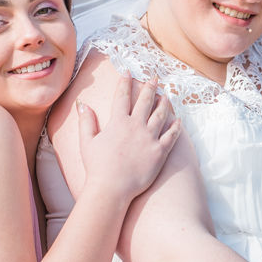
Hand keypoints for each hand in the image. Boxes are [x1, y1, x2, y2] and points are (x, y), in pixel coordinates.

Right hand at [76, 73, 181, 198]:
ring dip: (165, 103)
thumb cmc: (97, 167)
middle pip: (145, 101)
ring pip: (161, 115)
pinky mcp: (160, 152)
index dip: (125, 82)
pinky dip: (176, 127)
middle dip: (150, 87)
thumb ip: (86, 121)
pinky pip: (171, 135)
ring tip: (167, 96)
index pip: (122, 96)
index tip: (128, 72)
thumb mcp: (87, 142)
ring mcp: (150, 138)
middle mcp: (136, 126)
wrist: (112, 189)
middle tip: (154, 78)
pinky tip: (178, 120)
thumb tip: (83, 105)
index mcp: (118, 122)